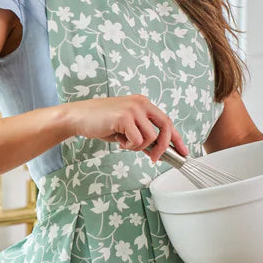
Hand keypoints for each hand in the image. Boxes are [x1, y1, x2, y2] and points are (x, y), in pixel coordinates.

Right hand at [67, 95, 187, 161]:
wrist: (78, 117)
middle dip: (163, 147)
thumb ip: (142, 134)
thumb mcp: (126, 127)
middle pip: (166, 127)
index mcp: (143, 103)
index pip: (167, 121)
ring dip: (138, 146)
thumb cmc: (100, 122)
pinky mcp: (124, 117)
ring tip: (123, 141)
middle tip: (154, 158)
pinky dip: (128, 146)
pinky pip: (137, 140)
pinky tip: (117, 139)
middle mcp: (141, 103)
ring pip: (150, 137)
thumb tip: (157, 151)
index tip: (184, 151)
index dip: (177, 138)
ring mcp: (133, 109)